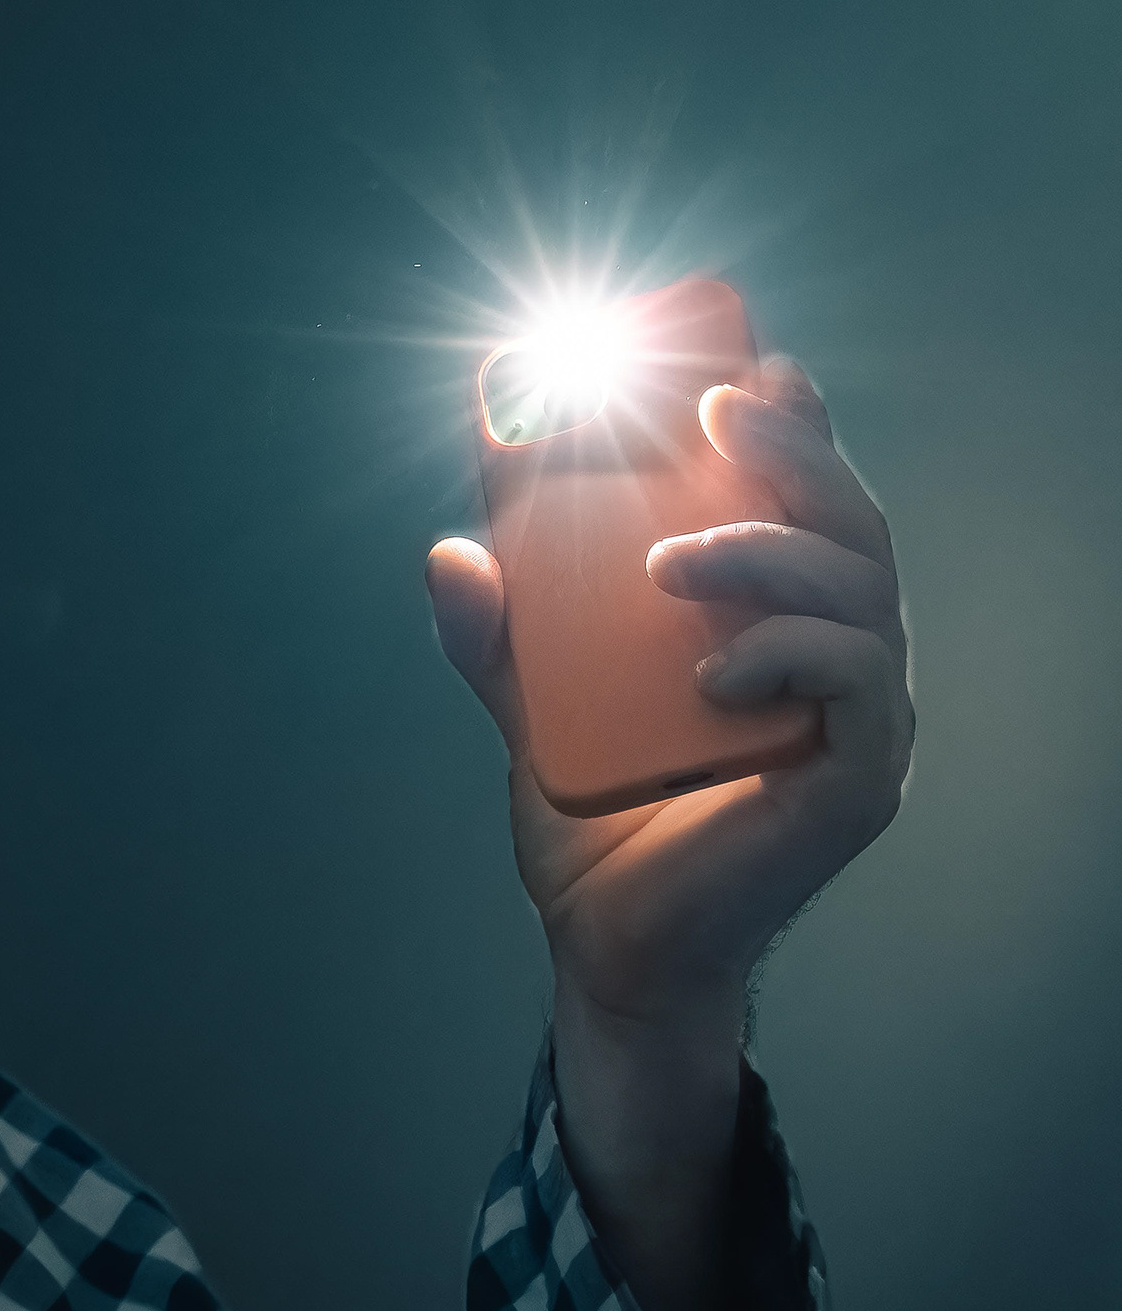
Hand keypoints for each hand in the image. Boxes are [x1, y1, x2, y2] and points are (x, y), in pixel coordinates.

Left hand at [425, 354, 913, 1029]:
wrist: (608, 945)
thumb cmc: (596, 817)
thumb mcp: (532, 707)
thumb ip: (498, 634)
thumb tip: (449, 554)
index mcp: (780, 616)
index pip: (805, 500)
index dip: (790, 423)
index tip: (741, 366)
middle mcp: (839, 652)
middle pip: (850, 521)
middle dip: (792, 450)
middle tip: (714, 411)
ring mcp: (860, 714)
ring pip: (861, 589)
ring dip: (768, 551)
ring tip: (668, 563)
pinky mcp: (857, 778)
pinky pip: (856, 683)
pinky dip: (788, 655)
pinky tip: (713, 671)